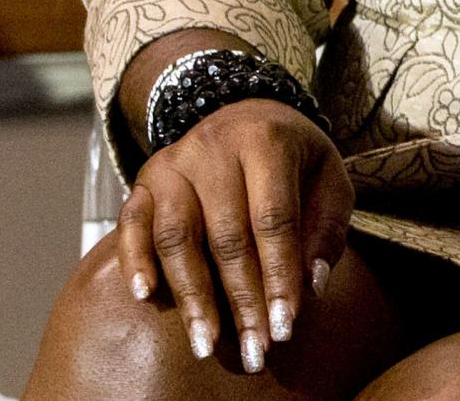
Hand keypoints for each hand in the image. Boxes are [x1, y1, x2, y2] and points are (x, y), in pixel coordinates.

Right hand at [116, 98, 351, 373]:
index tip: (286, 325)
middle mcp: (215, 149)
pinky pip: (132, 224)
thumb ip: (325, 229)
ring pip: (177, 236)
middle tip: (253, 348)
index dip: (280, 275)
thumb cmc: (293, 155)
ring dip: (192, 295)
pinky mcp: (143, 179)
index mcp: (267, 142)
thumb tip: (313, 286)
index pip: (274, 220)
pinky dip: (136, 260)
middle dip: (241, 299)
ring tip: (206, 342)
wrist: (244, 111)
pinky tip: (147, 296)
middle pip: (226, 235)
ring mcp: (173, 163)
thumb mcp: (327, 177)